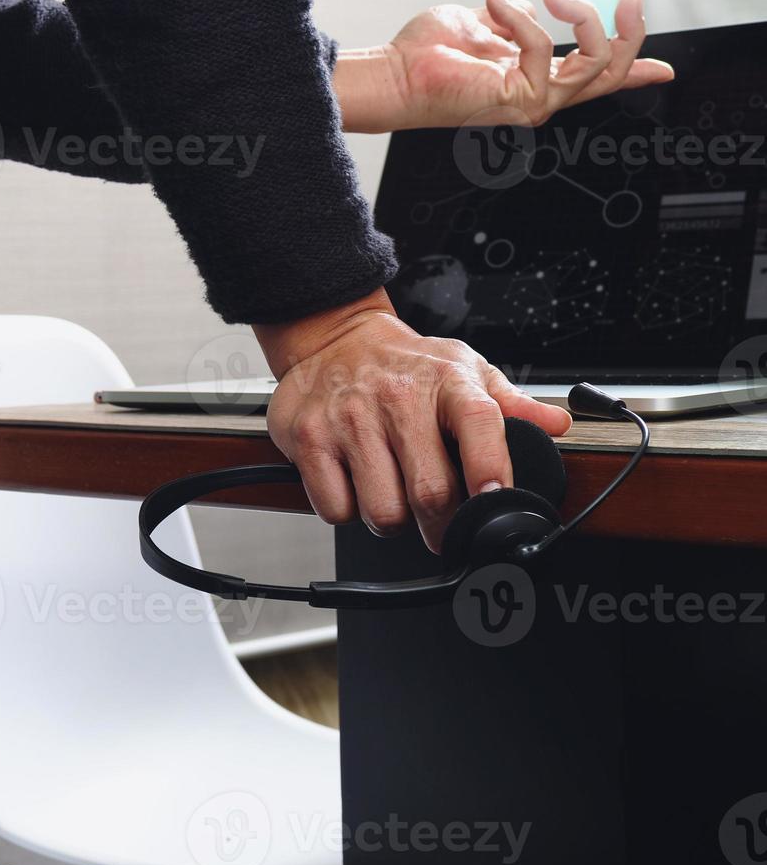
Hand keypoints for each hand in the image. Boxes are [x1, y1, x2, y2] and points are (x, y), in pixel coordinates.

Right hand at [255, 288, 571, 552]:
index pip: (478, 423)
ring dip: (392, 518)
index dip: (490, 468)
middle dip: (442, 525)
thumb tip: (557, 424)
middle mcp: (397, 398)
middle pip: (430, 492)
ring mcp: (350, 420)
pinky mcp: (309, 440)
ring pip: (383, 511)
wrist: (333, 338)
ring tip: (392, 494)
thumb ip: (511, 402)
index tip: (494, 502)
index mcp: (446, 381)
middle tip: (441, 524)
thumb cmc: (403, 363)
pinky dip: (348, 510)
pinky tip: (355, 485)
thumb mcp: (463, 368)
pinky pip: (336, 509)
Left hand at [333, 0, 674, 133]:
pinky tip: (493, 6)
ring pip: (596, 62)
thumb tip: (528, 7)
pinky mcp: (519, 99)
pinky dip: (521, 18)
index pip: (594, 79)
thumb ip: (513, 20)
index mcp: (534, 79)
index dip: (635, 73)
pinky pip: (544, 47)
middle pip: (611, 74)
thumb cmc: (426, 54)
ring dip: (583, 16)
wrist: (395, 73)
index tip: (665, 69)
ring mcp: (531, 102)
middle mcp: (538, 96)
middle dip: (630, 32)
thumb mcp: (483, 24)